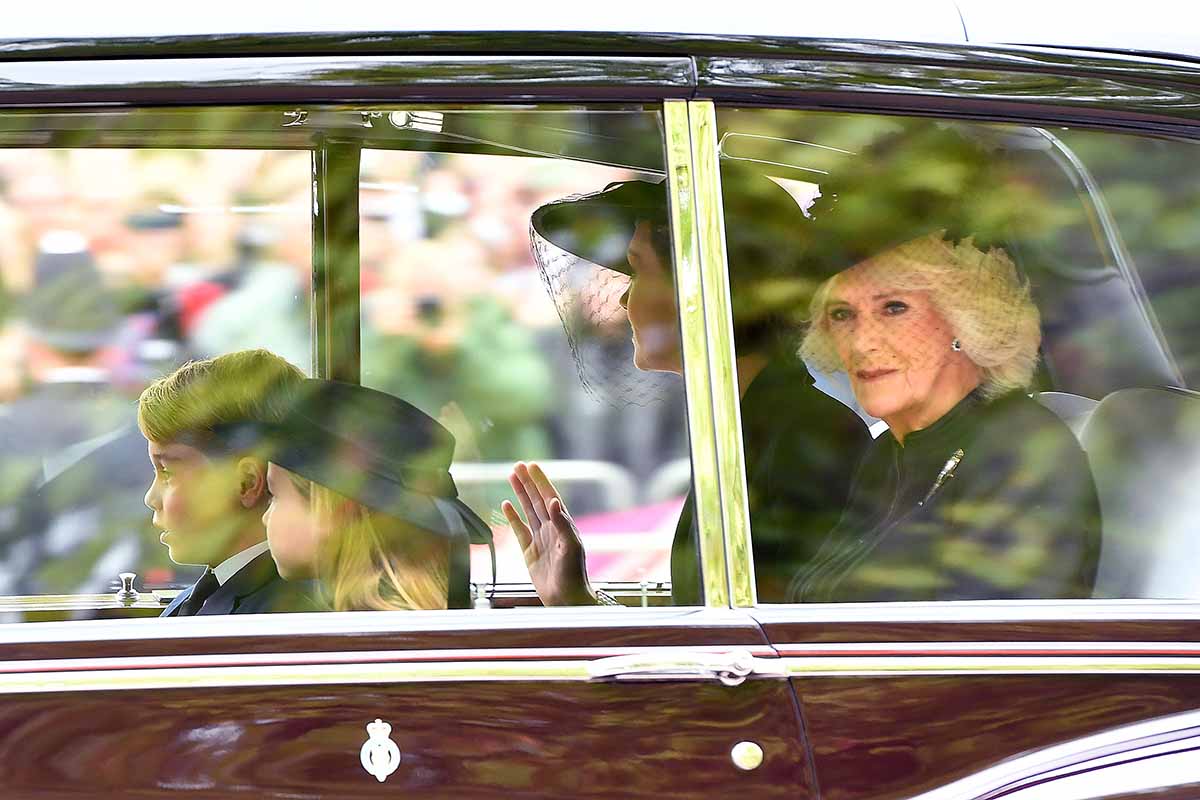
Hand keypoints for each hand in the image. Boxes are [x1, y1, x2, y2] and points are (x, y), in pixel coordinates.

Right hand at [501, 461, 596, 605]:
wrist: (566, 599)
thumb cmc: (573, 574)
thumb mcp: (571, 547)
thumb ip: (563, 524)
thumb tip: (554, 501)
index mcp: (563, 525)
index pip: (550, 497)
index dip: (541, 481)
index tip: (532, 466)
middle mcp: (551, 529)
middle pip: (536, 499)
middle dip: (528, 482)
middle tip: (518, 466)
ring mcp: (540, 538)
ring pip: (527, 510)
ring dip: (520, 494)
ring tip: (512, 477)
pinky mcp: (529, 551)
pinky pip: (519, 529)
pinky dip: (512, 517)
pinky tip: (506, 504)